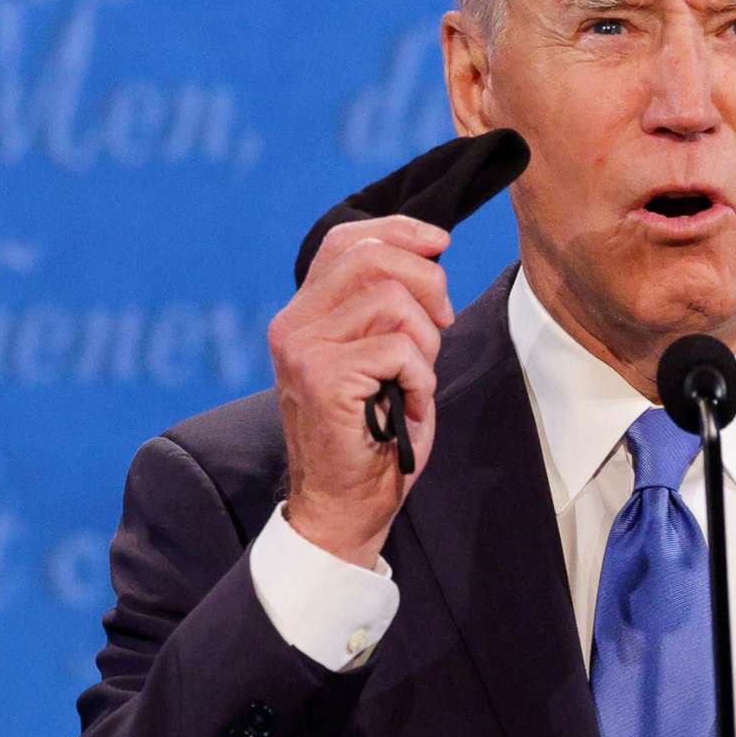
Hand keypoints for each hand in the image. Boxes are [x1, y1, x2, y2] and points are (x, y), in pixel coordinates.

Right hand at [267, 214, 454, 566]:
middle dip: (428, 287)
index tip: (441, 243)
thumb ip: (388, 307)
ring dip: (425, 344)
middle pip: (374, 260)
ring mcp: (303, 349)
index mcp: (304, 314)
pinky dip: (420, 380)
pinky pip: (399, 350)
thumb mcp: (381, 357)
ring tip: (413, 382)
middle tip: (441, 327)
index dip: (400, 231)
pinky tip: (406, 406)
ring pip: (393, 303)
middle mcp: (293, 324)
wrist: (345, 505)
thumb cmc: (372, 436)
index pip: (346, 241)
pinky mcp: (323, 377)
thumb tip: (430, 251)